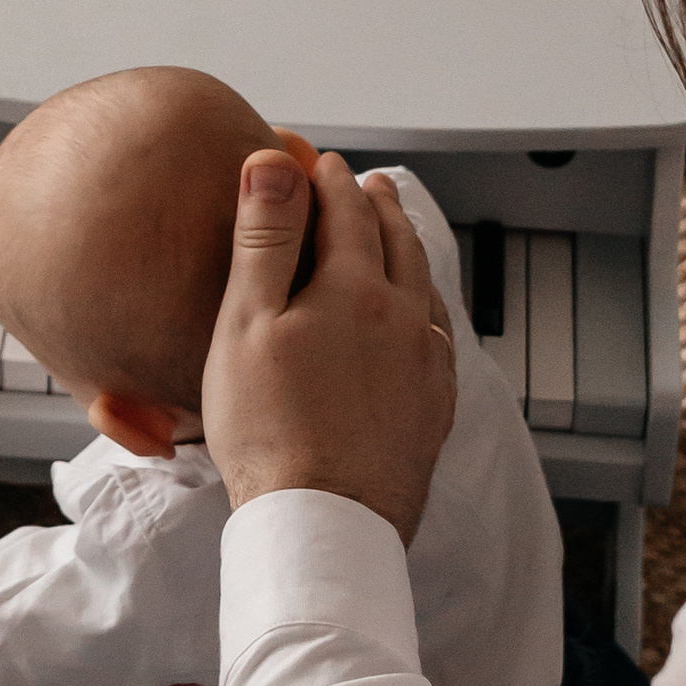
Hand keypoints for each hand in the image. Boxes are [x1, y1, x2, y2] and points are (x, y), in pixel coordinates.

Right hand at [202, 152, 454, 543]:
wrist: (325, 524)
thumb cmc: (270, 429)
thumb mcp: (247, 323)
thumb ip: (266, 237)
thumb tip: (276, 162)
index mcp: (356, 288)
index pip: (346, 211)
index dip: (328, 179)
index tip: (317, 160)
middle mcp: (405, 317)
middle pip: (396, 241)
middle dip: (377, 205)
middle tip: (366, 183)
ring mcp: (426, 364)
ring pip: (424, 285)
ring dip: (408, 249)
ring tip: (396, 233)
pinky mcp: (434, 407)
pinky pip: (438, 335)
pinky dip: (425, 305)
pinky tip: (418, 316)